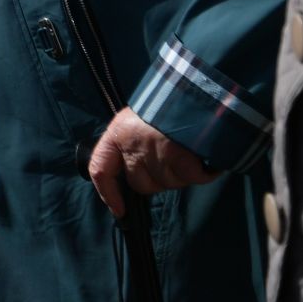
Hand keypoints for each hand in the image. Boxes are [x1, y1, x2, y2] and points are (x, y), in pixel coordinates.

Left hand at [88, 107, 218, 218]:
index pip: (100, 170)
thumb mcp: (139, 122)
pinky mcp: (182, 160)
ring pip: (168, 183)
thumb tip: (133, 180)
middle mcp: (133, 146)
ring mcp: (158, 154)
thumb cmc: (166, 107)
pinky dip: (201, 171)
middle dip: (156, 179)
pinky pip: (192, 178)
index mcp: (117, 133)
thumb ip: (131, 147)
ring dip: (179, 173)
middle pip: (141, 184)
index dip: (108, 194)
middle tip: (170, 156)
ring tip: (185, 147)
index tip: (120, 211)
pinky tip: (201, 154)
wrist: (197, 90)